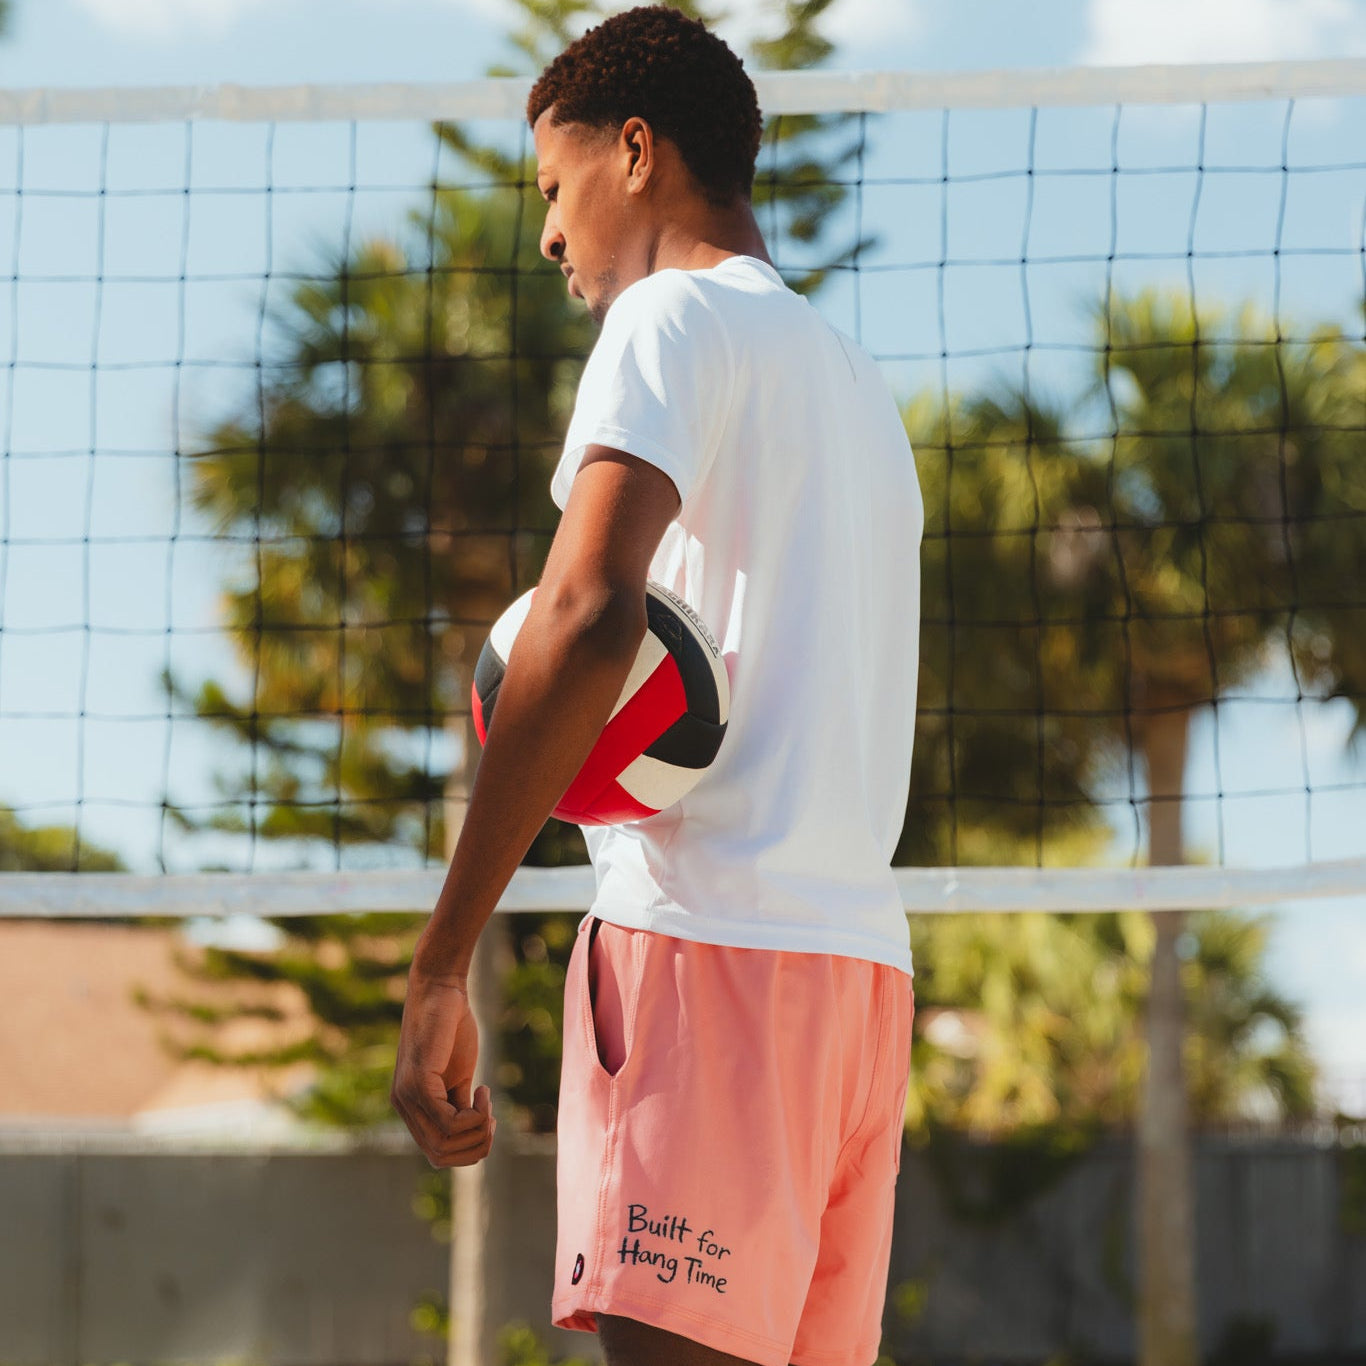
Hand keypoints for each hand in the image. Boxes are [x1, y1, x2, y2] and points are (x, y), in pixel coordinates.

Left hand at [391, 972, 496, 1166]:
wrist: (440, 989)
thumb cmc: (450, 1028)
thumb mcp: (456, 1075)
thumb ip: (457, 1104)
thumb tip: (472, 1132)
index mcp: (411, 1107)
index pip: (437, 1154)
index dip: (468, 1149)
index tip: (487, 1120)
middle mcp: (403, 1106)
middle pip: (440, 1156)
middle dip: (475, 1146)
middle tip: (490, 1117)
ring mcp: (408, 1095)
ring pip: (444, 1144)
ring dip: (477, 1131)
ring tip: (487, 1104)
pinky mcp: (419, 1082)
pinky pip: (448, 1121)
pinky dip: (474, 1115)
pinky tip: (482, 1090)